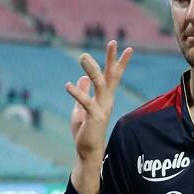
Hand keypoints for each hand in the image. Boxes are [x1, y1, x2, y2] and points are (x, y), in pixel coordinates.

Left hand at [66, 40, 132, 193]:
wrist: (87, 152)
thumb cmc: (85, 131)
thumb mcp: (80, 109)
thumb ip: (82, 93)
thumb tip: (81, 78)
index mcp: (104, 98)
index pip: (112, 76)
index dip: (118, 62)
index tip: (126, 47)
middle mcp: (106, 101)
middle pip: (111, 76)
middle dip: (112, 59)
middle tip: (113, 41)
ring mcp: (101, 109)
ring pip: (100, 84)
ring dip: (92, 69)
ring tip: (82, 55)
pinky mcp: (94, 118)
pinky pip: (86, 102)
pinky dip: (77, 93)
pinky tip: (67, 85)